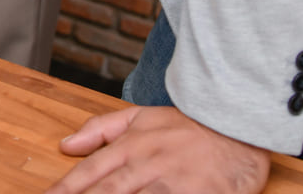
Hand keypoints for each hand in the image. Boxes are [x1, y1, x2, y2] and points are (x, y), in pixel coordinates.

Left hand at [47, 106, 269, 193]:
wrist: (237, 121)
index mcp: (130, 145)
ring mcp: (172, 182)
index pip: (89, 173)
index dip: (65, 189)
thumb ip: (101, 129)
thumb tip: (66, 144)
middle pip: (107, 191)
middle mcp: (147, 164)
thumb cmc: (188, 124)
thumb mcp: (140, 116)